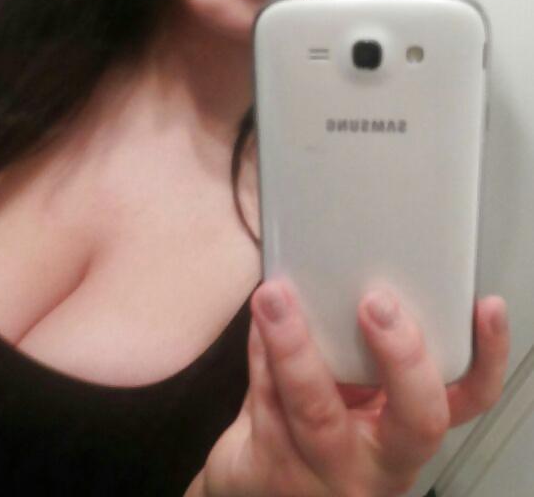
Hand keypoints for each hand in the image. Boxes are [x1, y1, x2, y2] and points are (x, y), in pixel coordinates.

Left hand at [198, 279, 508, 496]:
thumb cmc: (314, 428)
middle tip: (378, 303)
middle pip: (415, 420)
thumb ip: (357, 349)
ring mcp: (326, 475)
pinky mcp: (270, 473)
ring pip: (316, 412)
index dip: (485, 359)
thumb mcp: (351, 397)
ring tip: (276, 297)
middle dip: (402, 358)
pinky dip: (259, 354)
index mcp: (406, 434)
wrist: (258, 482)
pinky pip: (264, 404)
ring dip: (294, 346)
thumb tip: (351, 268)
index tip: (483, 307)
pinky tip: (258, 322)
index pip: (465, 400)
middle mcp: (378, 462)